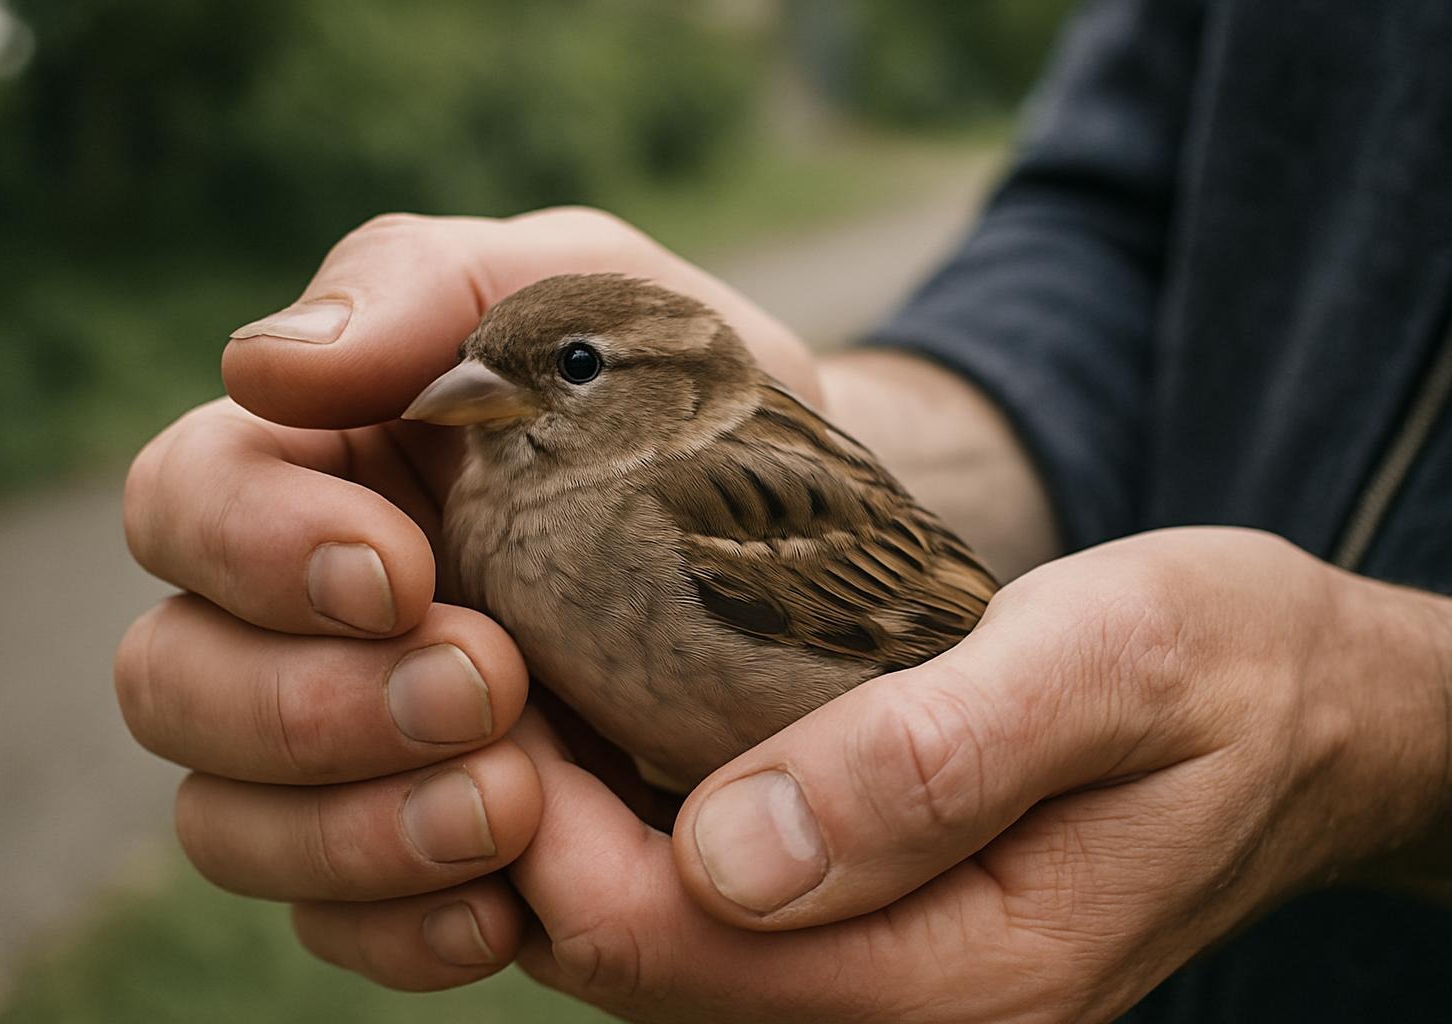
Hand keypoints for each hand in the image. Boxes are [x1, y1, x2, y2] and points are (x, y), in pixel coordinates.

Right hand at [114, 207, 815, 987]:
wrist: (803, 547)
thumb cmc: (680, 401)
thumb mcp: (583, 297)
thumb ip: (428, 290)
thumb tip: (263, 362)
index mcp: (313, 465)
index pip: (184, 500)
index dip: (256, 546)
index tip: (405, 569)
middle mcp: (296, 612)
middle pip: (171, 680)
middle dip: (313, 703)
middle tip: (491, 687)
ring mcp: (345, 745)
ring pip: (227, 822)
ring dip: (353, 829)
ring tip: (515, 807)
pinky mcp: (413, 850)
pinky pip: (335, 925)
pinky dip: (402, 928)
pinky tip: (507, 909)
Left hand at [306, 528, 1451, 1020]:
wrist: (1304, 717)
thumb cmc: (1223, 671)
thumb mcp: (1110, 665)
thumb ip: (936, 762)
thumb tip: (736, 853)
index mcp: (969, 977)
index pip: (678, 946)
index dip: (546, 833)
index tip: (485, 682)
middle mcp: (908, 1013)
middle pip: (638, 960)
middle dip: (524, 831)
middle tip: (463, 669)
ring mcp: (885, 986)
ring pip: (654, 946)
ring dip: (561, 828)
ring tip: (509, 685)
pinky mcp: (872, 938)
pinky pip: (705, 912)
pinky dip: (625, 828)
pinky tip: (600, 722)